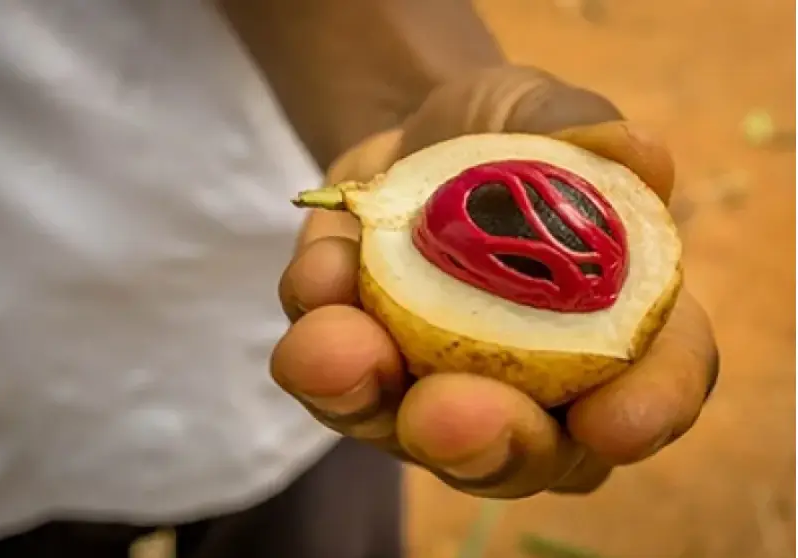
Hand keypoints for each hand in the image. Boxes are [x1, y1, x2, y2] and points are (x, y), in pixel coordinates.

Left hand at [272, 67, 718, 497]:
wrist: (413, 145)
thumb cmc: (509, 140)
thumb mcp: (544, 112)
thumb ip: (582, 129)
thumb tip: (632, 151)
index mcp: (613, 331)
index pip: (654, 386)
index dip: (646, 410)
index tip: (618, 420)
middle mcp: (532, 391)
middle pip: (524, 453)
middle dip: (488, 441)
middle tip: (449, 413)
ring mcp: (436, 395)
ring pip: (406, 435)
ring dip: (368, 399)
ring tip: (335, 350)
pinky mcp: (359, 374)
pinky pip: (330, 377)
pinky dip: (316, 342)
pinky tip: (317, 281)